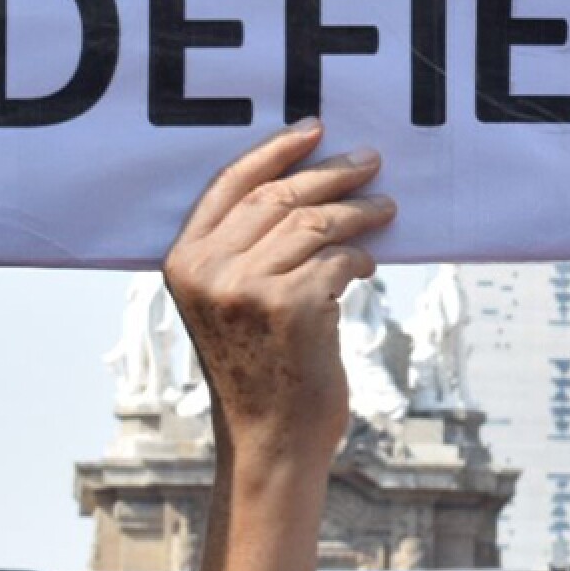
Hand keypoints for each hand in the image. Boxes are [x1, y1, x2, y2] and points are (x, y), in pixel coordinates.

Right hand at [164, 121, 393, 570]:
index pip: (229, 184)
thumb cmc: (261, 369)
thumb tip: (307, 186)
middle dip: (331, 173)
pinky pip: (340, 258)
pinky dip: (361, 258)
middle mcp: (208, 271)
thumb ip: (245, 250)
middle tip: (371, 162)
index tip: (315, 130)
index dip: (275, 151)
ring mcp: (248, 288)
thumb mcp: (230, 306)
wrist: (272, 440)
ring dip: (359, 211)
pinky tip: (368, 267)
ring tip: (385, 210)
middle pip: (279, 195)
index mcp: (184, 262)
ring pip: (316, 222)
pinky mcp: (293, 307)